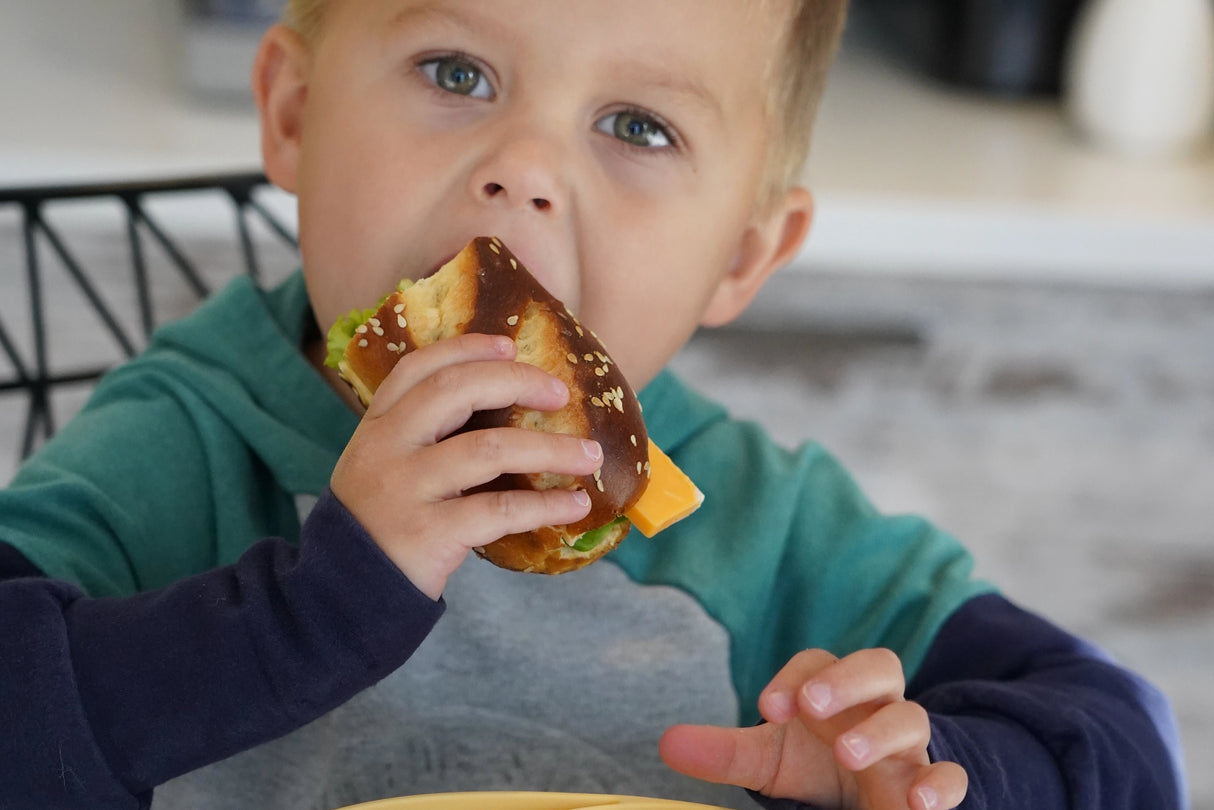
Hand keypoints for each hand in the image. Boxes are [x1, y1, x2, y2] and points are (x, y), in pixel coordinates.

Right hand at [330, 333, 602, 599]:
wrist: (343, 594)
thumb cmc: (379, 525)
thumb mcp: (382, 468)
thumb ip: (422, 438)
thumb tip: (504, 412)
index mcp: (377, 426)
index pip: (418, 368)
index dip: (466, 349)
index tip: (509, 344)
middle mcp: (387, 448)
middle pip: (454, 391)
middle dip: (515, 382)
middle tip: (559, 393)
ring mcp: (406, 490)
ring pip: (488, 450)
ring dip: (550, 450)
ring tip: (589, 455)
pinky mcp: (429, 533)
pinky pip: (499, 510)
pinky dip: (544, 505)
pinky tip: (574, 505)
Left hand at [659, 648, 966, 808]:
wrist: (868, 796)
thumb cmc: (816, 763)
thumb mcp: (769, 760)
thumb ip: (723, 751)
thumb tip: (665, 743)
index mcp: (834, 688)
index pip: (820, 662)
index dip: (796, 677)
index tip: (768, 706)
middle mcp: (875, 705)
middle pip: (878, 667)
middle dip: (845, 681)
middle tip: (809, 707)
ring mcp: (908, 744)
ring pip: (911, 717)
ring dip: (881, 732)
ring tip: (847, 752)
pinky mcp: (929, 782)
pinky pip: (951, 775)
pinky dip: (940, 784)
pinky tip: (916, 801)